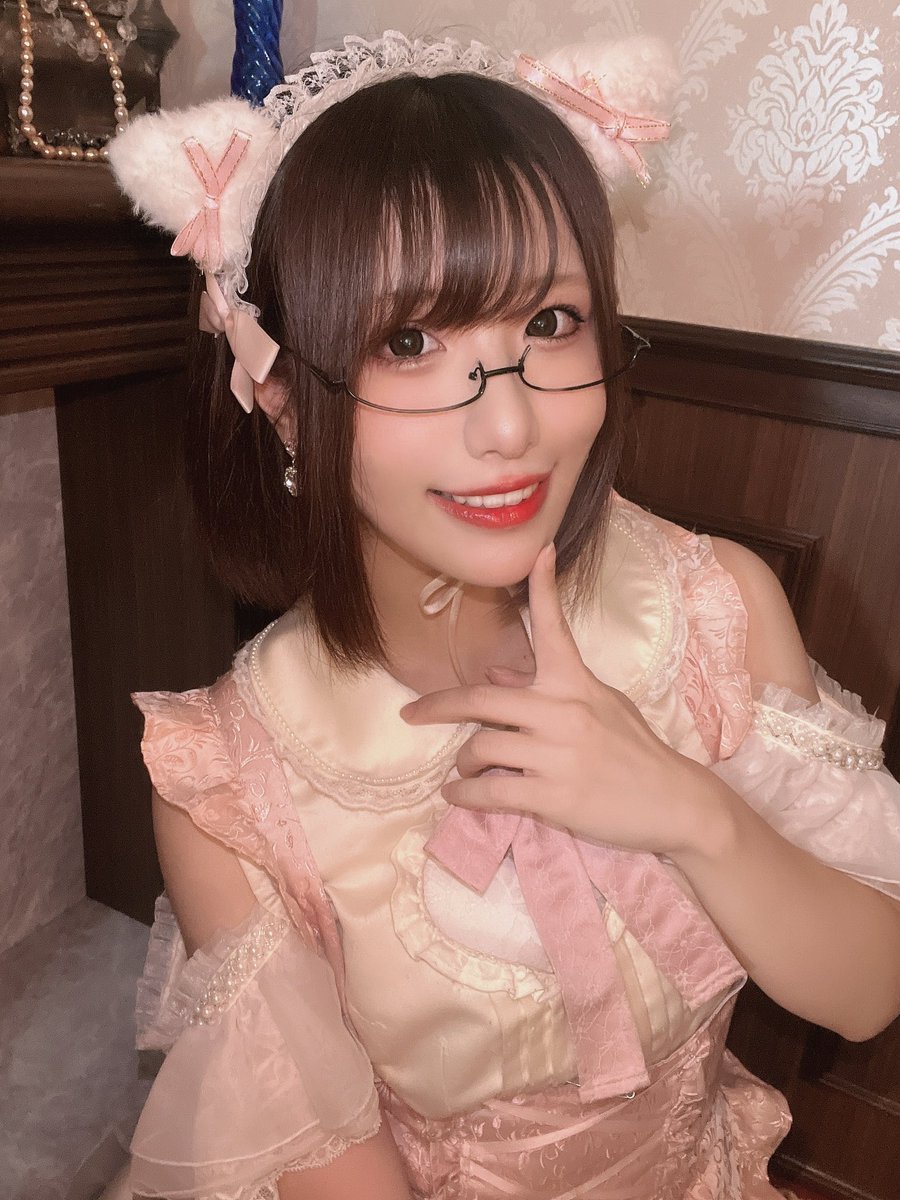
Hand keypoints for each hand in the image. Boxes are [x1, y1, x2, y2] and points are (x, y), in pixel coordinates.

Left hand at [400, 544, 715, 855]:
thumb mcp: (598, 706)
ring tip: (463, 769)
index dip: (544, 587)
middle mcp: (562, 711)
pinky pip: (491, 791)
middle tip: (411, 713)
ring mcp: (557, 754)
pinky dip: (466, 794)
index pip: (554, 628)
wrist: (673, 801)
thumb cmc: (634, 750)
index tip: (538, 551)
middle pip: (482, 699)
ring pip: (481, 749)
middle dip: (438, 706)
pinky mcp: (554, 796)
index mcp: (575, 683)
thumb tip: (496, 673)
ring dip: (463, 762)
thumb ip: (547, 688)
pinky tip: (457, 795)